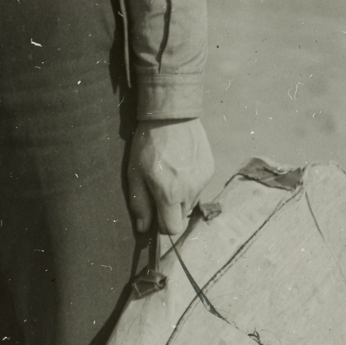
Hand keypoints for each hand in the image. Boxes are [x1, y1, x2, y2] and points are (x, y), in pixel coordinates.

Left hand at [126, 118, 214, 237]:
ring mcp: (203, 180)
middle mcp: (190, 190)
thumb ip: (140, 203)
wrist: (172, 116)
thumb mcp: (136, 173)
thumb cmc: (148, 144)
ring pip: (191, 201)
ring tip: (171, 174)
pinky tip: (181, 165)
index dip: (162, 224)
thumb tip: (143, 227)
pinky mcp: (209, 170)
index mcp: (169, 194)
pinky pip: (199, 186)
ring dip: (181, 196)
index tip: (156, 213)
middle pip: (182, 216)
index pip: (172, 228)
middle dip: (171, 209)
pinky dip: (190, 182)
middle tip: (160, 190)